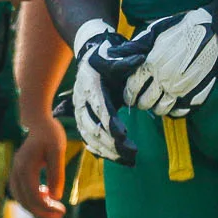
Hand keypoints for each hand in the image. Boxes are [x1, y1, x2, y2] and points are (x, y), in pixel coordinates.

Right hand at [10, 117, 67, 217]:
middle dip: (42, 212)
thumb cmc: (50, 134)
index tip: (62, 211)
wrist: (39, 121)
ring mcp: (15, 172)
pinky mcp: (18, 172)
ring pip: (21, 199)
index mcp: (25, 167)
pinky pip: (21, 192)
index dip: (47, 208)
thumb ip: (56, 173)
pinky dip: (31, 199)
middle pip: (25, 201)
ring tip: (54, 209)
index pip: (33, 197)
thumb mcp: (58, 151)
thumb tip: (56, 196)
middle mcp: (17, 171)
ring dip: (36, 208)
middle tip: (60, 216)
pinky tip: (46, 194)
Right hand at [52, 25, 139, 165]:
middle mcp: (81, 100)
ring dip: (108, 151)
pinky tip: (115, 159)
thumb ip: (125, 61)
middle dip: (112, 143)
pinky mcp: (81, 118)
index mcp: (90, 85)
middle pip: (93, 127)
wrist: (89, 56)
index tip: (124, 135)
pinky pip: (87, 139)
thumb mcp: (114, 57)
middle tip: (133, 152)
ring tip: (129, 160)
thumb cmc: (106, 57)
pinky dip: (100, 151)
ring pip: (89, 136)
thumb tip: (139, 59)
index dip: (111, 123)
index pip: (100, 108)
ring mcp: (79, 110)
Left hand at [110, 6, 217, 117]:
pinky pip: (181, 111)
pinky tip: (174, 102)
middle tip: (143, 98)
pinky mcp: (197, 94)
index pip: (132, 88)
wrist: (215, 31)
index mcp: (152, 64)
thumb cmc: (182, 28)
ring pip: (162, 110)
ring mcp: (182, 89)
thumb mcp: (155, 31)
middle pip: (146, 103)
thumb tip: (114, 54)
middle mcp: (165, 79)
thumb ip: (135, 46)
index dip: (128, 94)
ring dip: (157, 107)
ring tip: (158, 100)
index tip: (130, 95)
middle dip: (141, 102)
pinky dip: (175, 110)